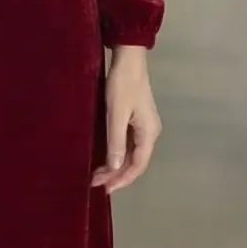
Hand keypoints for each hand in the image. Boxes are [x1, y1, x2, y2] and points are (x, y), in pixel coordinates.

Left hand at [91, 45, 160, 194]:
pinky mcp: (137, 119)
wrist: (128, 59)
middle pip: (136, 162)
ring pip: (132, 154)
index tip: (105, 189)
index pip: (138, 165)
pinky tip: (106, 158)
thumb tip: (116, 168)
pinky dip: (117, 154)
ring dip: (116, 165)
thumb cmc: (122, 85)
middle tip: (96, 183)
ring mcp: (144, 126)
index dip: (122, 180)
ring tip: (98, 175)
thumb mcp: (116, 114)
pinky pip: (129, 144)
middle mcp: (150, 132)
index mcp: (149, 133)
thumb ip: (116, 142)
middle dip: (117, 175)